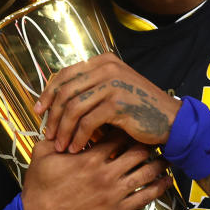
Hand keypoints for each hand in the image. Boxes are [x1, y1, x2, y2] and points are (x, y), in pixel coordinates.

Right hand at [21, 135, 171, 209]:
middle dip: (148, 143)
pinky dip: (159, 187)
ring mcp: (113, 194)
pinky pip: (146, 197)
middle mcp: (105, 174)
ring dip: (159, 163)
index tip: (135, 123)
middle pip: (138, 152)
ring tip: (166, 156)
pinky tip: (167, 180)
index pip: (118, 136)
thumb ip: (54, 135)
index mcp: (89, 158)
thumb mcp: (41, 155)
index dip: (128, 128)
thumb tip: (60, 119)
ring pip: (147, 173)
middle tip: (156, 137)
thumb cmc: (39, 188)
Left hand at [33, 53, 180, 152]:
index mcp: (103, 62)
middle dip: (53, 115)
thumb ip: (91, 89)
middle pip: (66, 91)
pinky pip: (88, 122)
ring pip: (73, 107)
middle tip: (47, 133)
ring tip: (60, 145)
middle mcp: (107, 68)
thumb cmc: (140, 110)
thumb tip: (57, 101)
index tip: (39, 111)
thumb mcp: (114, 90)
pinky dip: (78, 137)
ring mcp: (113, 84)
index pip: (65, 74)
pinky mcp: (118, 103)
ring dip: (63, 129)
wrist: (170, 120)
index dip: (48, 93)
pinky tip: (75, 148)